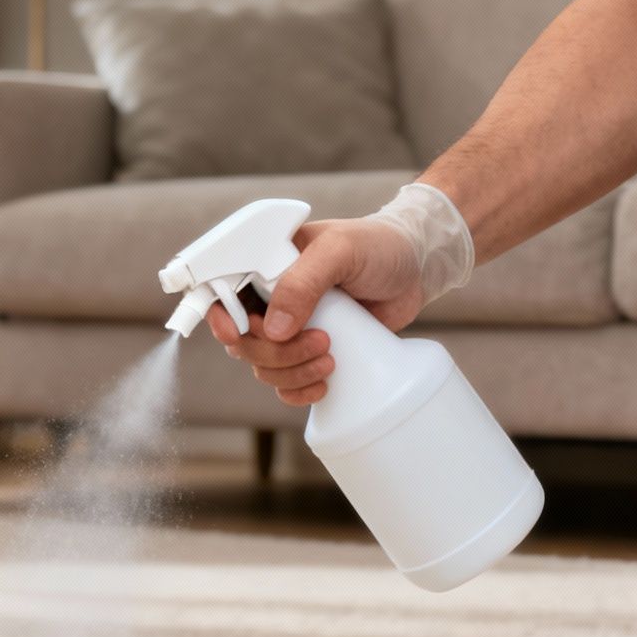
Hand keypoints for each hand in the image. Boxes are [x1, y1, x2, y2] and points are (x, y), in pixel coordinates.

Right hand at [206, 217, 425, 406]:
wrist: (415, 268)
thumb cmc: (377, 245)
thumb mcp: (340, 251)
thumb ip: (303, 282)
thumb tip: (274, 329)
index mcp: (265, 264)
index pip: (222, 293)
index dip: (220, 318)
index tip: (237, 334)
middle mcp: (270, 297)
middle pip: (243, 340)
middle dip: (274, 352)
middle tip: (319, 341)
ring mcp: (290, 327)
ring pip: (263, 366)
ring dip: (290, 373)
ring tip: (330, 358)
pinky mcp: (309, 350)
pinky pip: (285, 383)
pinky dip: (297, 390)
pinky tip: (321, 385)